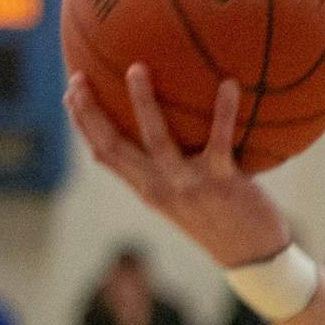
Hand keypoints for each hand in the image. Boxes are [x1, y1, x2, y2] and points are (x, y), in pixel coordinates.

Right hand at [66, 67, 290, 270]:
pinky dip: (224, 111)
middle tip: (78, 76)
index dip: (84, 123)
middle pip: (113, 146)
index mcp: (148, 189)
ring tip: (136, 68)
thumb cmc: (220, 219)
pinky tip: (229, 84)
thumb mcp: (183, 199)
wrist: (253, 257)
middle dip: (91, 111)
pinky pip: (220, 139)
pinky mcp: (222, 182)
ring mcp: (189, 185)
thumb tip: (161, 130)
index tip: (71, 92)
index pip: (105, 153)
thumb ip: (168, 170)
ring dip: (143, 102)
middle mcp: (161, 188)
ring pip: (156, 139)